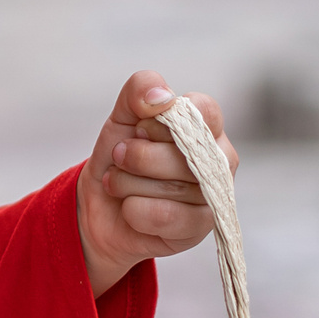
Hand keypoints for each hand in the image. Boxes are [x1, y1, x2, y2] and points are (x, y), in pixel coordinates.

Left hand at [77, 70, 235, 295]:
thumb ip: (140, 90)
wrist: (99, 205)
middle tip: (120, 157)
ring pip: (171, 185)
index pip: (204, 110)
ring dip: (127, 184)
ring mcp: (214, 194)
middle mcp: (218, 158)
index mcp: (205, 125)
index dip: (163, 120)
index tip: (140, 128)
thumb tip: (162, 96)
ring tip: (120, 183)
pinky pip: (165, 216)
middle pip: (183, 151)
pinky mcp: (201, 227)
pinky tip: (131, 208)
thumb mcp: (122, 116)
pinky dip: (134, 211)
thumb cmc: (121, 155)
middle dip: (135, 155)